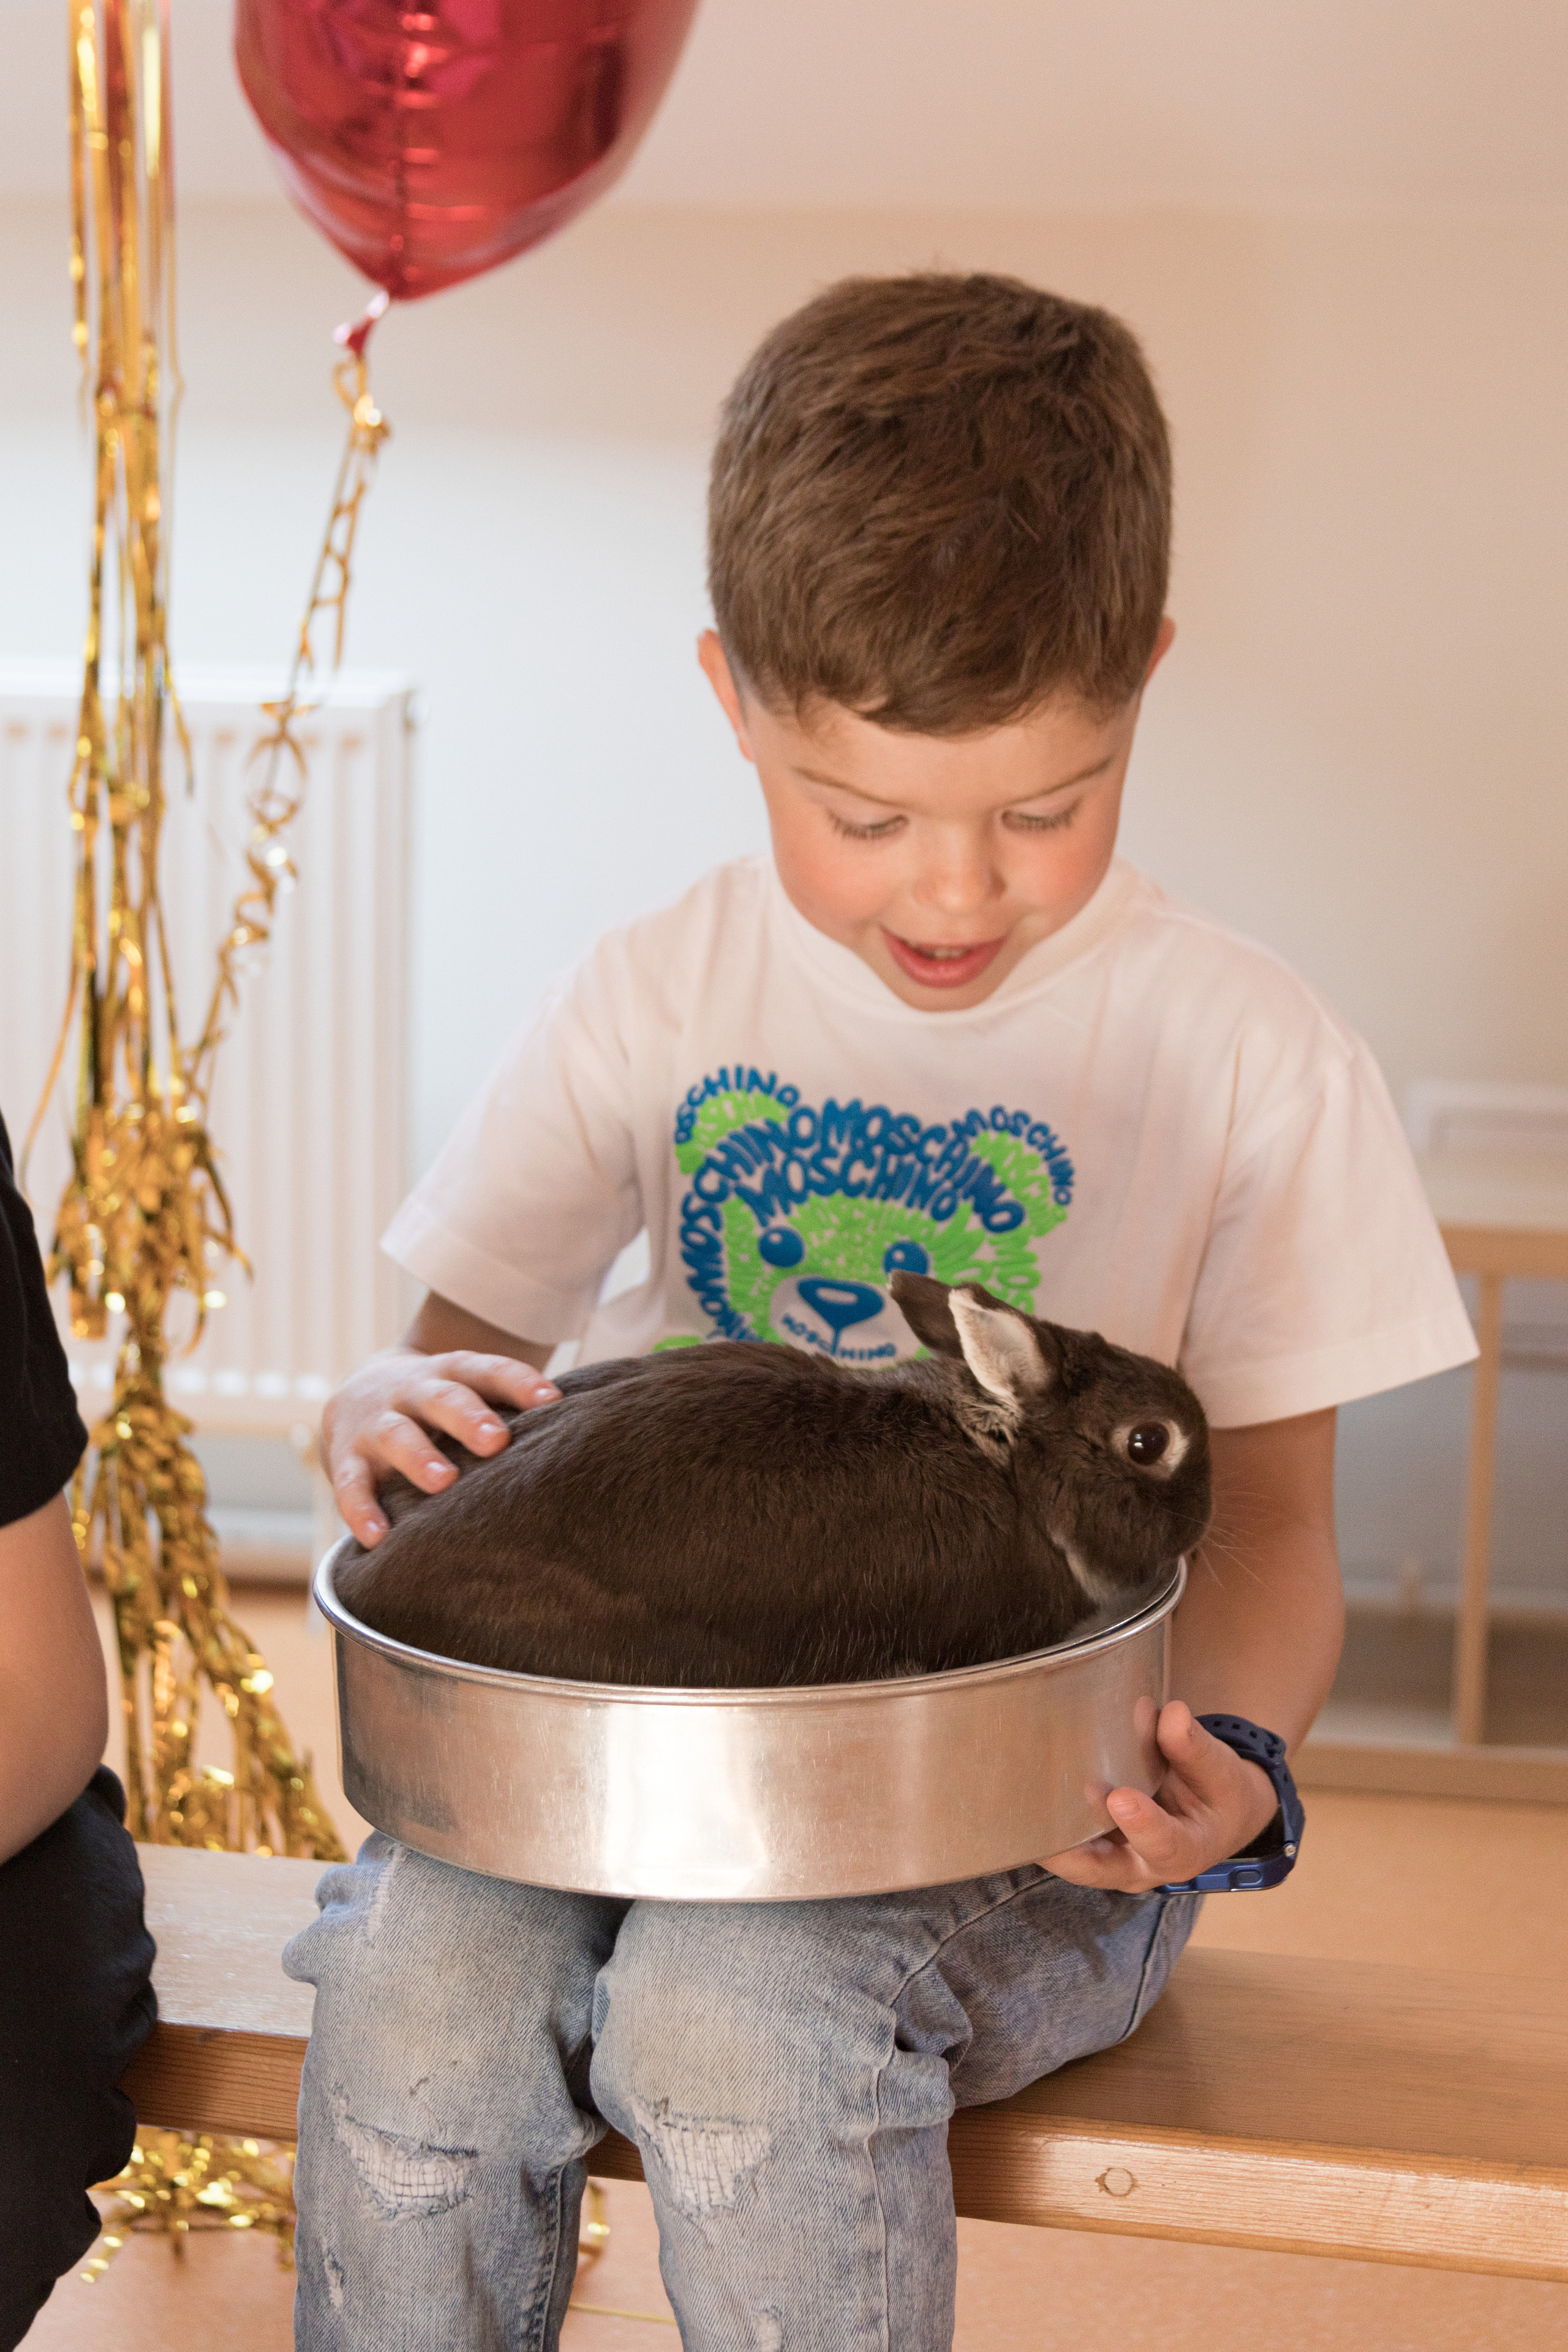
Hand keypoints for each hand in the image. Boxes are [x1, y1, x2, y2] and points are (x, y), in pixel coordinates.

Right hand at [324, 1347, 559, 1546]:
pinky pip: (350, 1484)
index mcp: (454, 1372)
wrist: (358, 1391)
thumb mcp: (473, 1390)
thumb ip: (514, 1406)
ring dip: (419, 1458)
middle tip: (496, 1441)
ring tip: (443, 1483)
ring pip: (396, 1434)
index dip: (519, 1383)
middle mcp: (414, 1391)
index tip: (552, 1402)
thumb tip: (588, 1436)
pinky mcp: (346, 1457)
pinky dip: (361, 1510)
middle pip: (443, 1397)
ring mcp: (377, 1423)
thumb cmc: (441, 1403)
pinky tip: (378, 1537)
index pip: (489, 1370)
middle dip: (468, 1417)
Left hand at [1041, 1701, 1279, 1894]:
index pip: (1164, 1845)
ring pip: (1074, 1859)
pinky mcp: (1094, 1844)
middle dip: (1073, 1851)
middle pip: (1101, 1870)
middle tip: (1047, 1822)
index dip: (1142, 1825)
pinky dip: (1044, 1823)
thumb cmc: (1217, 1792)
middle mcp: (1143, 1866)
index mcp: (1186, 1851)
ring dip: (1048, 1839)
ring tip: (1018, 1806)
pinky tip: (1017, 1795)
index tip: (1120, 1797)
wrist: (1216, 1813)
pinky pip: (1065, 1840)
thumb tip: (1173, 1714)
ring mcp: (1114, 1859)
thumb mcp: (1220, 1771)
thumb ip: (1195, 1747)